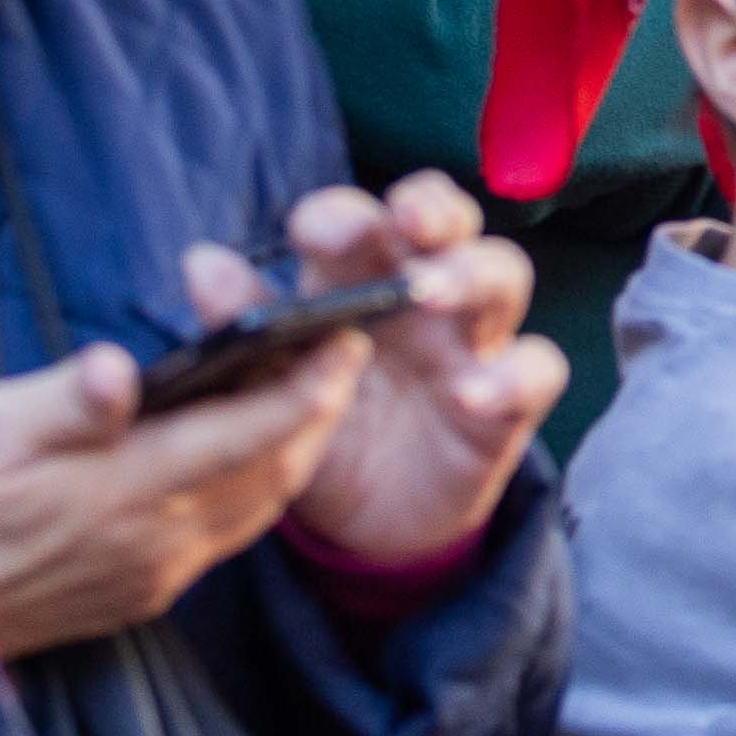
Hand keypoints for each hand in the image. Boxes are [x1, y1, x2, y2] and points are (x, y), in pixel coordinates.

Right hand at [0, 324, 357, 662]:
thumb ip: (64, 401)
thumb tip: (116, 369)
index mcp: (124, 489)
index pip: (244, 436)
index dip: (306, 389)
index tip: (345, 341)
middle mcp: (155, 540)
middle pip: (271, 475)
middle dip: (320, 415)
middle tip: (345, 355)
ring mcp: (153, 573)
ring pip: (257, 510)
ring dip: (295, 454)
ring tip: (315, 396)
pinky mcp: (141, 593)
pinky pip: (225, 540)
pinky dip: (256, 491)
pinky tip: (252, 457)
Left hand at [263, 175, 568, 570]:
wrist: (357, 526)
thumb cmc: (319, 426)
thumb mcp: (273, 385)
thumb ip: (244, 322)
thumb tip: (200, 261)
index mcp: (362, 278)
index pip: (365, 220)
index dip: (344, 216)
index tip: (311, 234)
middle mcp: (426, 295)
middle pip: (450, 221)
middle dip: (432, 209)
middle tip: (407, 221)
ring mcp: (473, 343)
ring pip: (504, 273)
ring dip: (472, 272)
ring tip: (431, 294)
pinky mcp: (509, 404)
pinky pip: (535, 371)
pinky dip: (510, 374)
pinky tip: (471, 394)